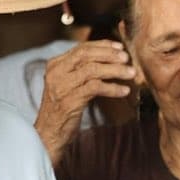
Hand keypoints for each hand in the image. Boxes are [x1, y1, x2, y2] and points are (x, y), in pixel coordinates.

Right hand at [35, 41, 137, 159]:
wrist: (49, 134)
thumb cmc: (63, 110)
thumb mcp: (68, 85)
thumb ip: (80, 70)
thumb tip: (108, 58)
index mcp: (55, 65)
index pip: (81, 48)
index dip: (102, 46)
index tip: (119, 48)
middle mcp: (56, 73)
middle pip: (86, 55)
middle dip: (109, 55)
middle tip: (127, 58)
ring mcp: (62, 86)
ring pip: (92, 70)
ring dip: (115, 70)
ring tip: (130, 73)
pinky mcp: (70, 101)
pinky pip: (95, 88)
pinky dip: (112, 88)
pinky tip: (123, 90)